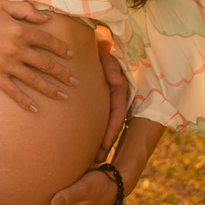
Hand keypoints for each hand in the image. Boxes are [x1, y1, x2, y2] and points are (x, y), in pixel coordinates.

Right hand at [0, 0, 76, 110]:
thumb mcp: (3, 5)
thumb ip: (26, 11)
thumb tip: (47, 18)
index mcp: (20, 30)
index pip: (47, 41)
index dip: (61, 49)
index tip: (70, 56)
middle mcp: (17, 48)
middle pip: (46, 63)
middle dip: (63, 73)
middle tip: (75, 81)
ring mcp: (6, 64)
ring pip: (34, 79)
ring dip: (51, 89)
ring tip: (63, 96)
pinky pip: (13, 91)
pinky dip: (24, 101)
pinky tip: (34, 108)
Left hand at [94, 29, 127, 162]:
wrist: (88, 43)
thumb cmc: (97, 48)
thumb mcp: (105, 54)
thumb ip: (110, 66)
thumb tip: (116, 82)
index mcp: (118, 88)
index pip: (117, 112)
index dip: (112, 130)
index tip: (104, 146)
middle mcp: (114, 96)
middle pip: (112, 123)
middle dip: (106, 142)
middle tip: (96, 160)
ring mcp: (106, 99)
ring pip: (105, 123)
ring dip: (100, 141)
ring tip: (92, 160)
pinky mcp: (97, 101)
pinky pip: (97, 118)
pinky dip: (93, 132)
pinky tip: (86, 146)